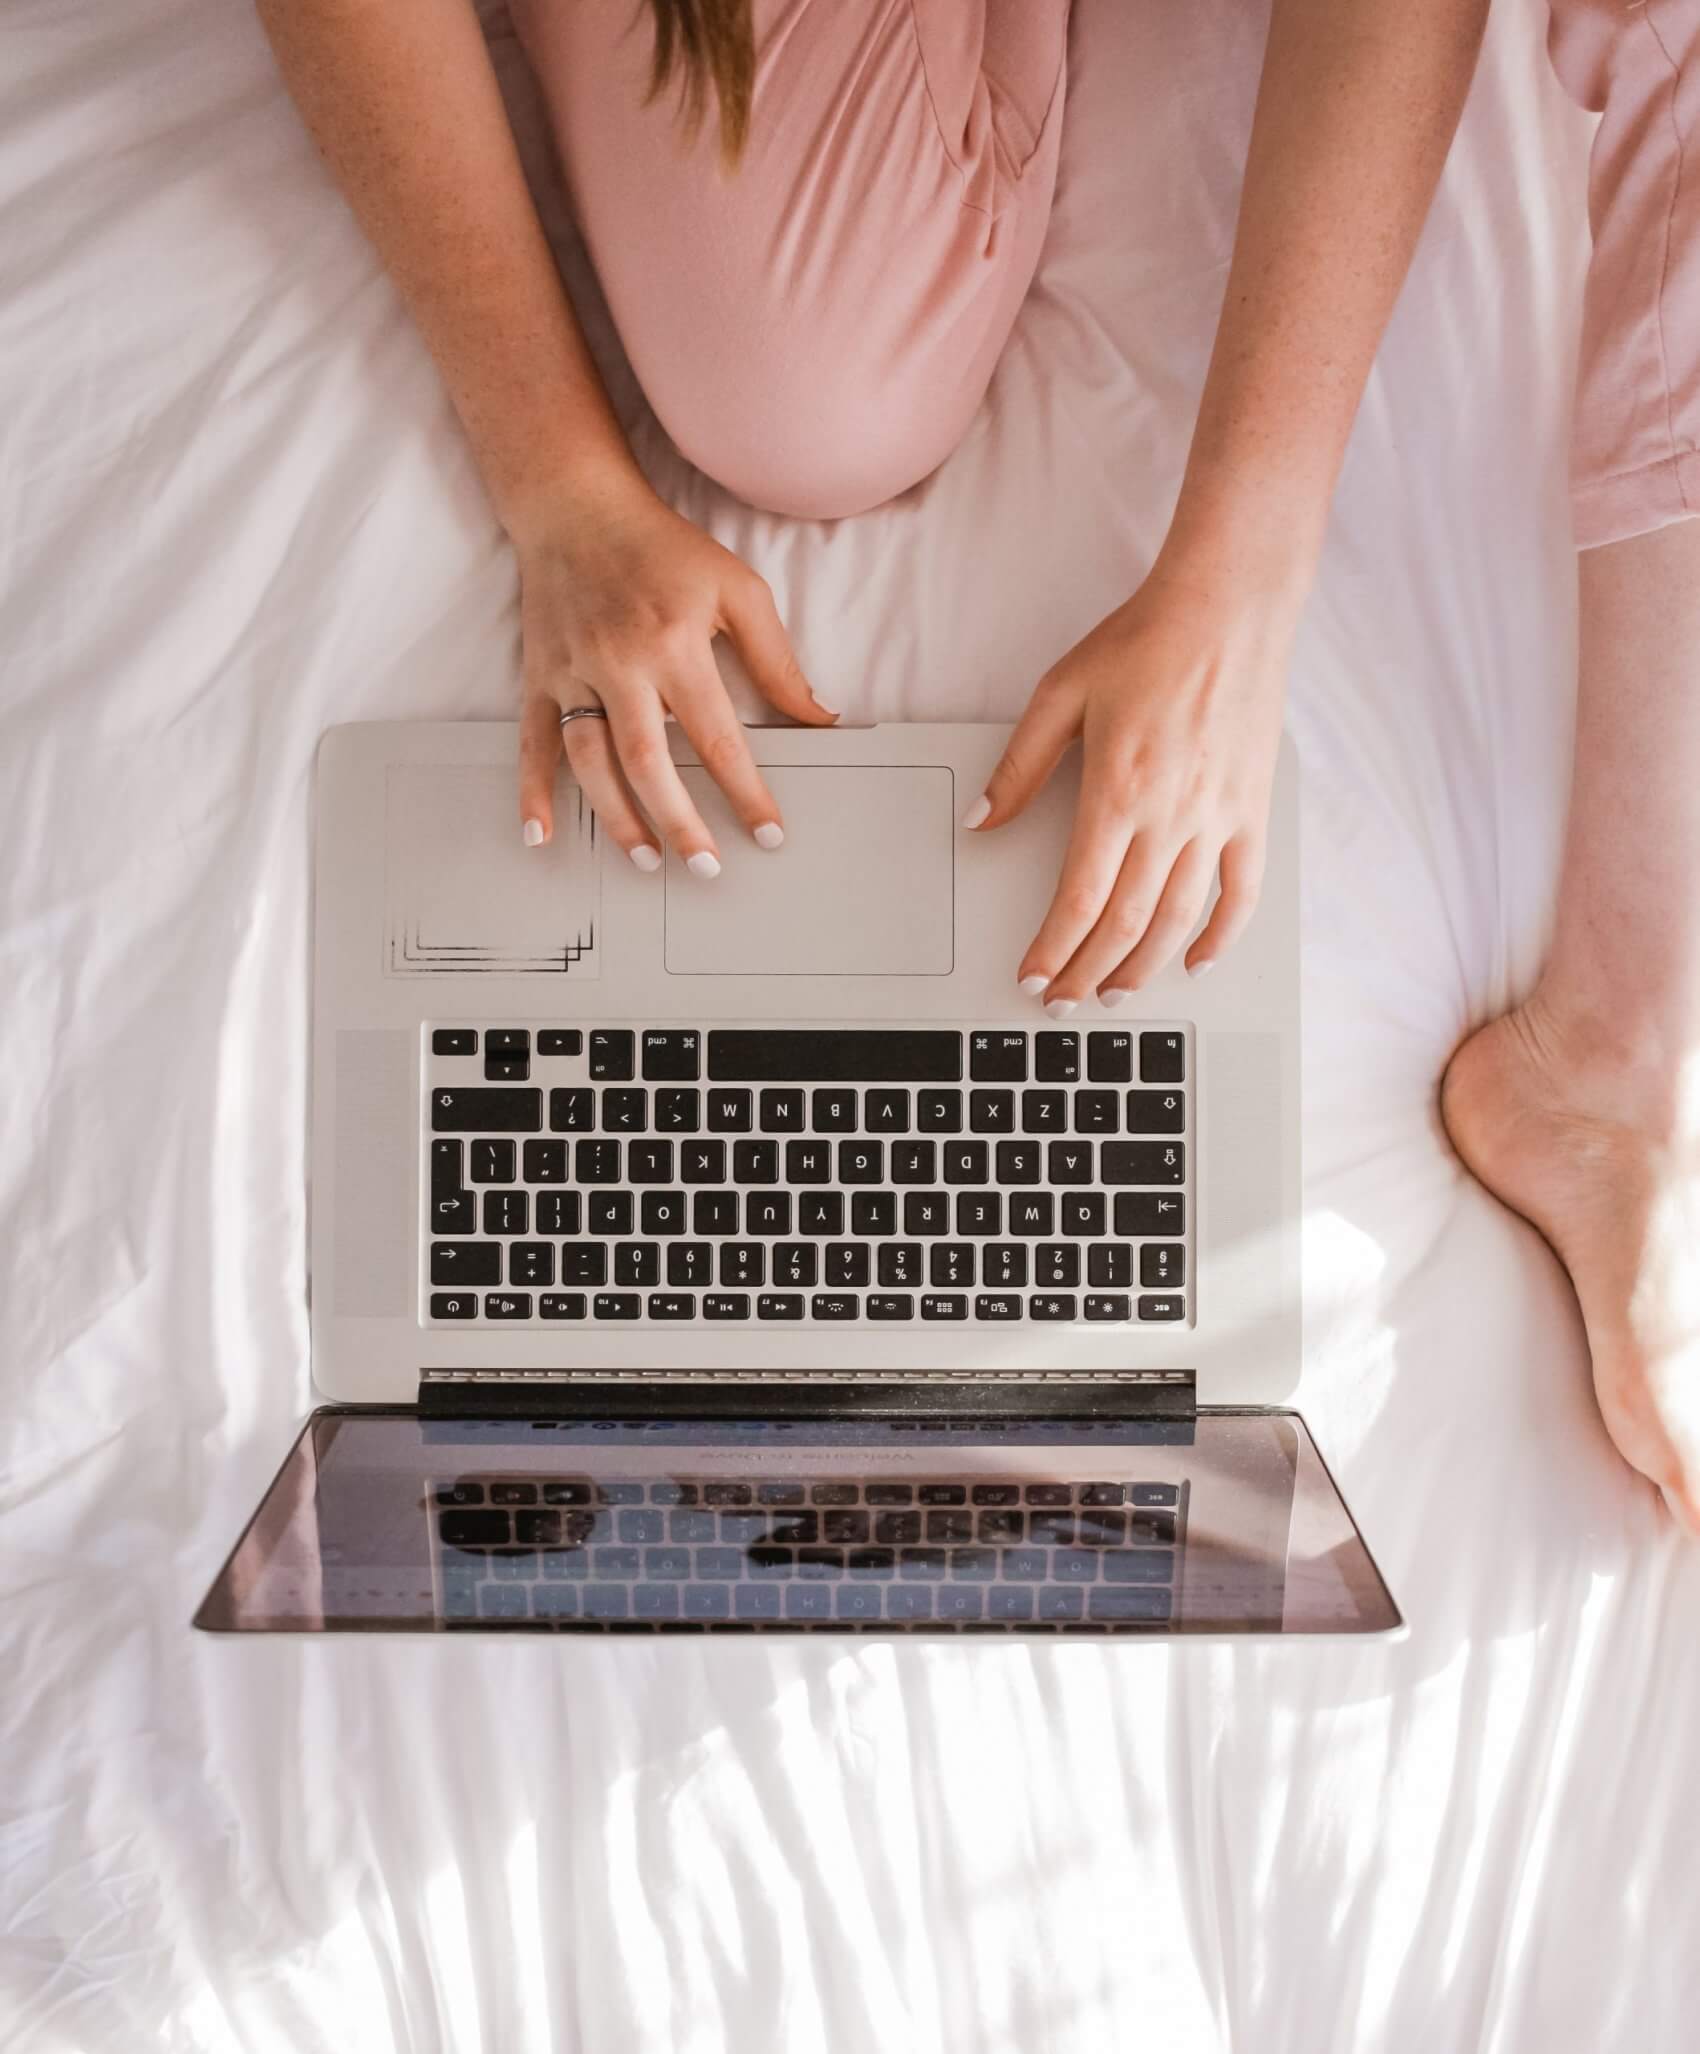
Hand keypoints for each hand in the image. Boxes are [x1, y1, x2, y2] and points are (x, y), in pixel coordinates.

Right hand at [512, 470, 836, 872]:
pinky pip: (532, 741)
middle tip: (708, 869)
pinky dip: (532, 791)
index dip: (746, 792)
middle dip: (680, 822)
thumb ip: (777, 661)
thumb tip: (818, 719)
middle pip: (649, 761)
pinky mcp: (539, 676)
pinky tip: (541, 834)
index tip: (768, 835)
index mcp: (675, 644)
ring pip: (591, 760)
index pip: (717, 738)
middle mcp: (620, 663)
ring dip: (617, 818)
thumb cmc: (664, 549)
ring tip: (647, 860)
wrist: (576, 505)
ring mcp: (573, 672)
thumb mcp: (738, 589)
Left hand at [966, 557, 1296, 1008]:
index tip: (1034, 978)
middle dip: (1089, 972)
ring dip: (1144, 967)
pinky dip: (1222, 935)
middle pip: (1125, 922)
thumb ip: (1020, 767)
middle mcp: (1170, 816)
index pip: (1080, 897)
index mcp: (1116, 792)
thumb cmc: (1145, 641)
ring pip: (1179, 918)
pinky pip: (1241, 890)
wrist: (1227, 607)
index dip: (1054, 948)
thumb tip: (982, 821)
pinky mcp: (1252, 811)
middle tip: (1063, 1001)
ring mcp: (1217, 818)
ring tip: (1115, 994)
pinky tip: (1198, 962)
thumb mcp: (1061, 694)